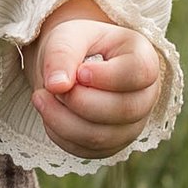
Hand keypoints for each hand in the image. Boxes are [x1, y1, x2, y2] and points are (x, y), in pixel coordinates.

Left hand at [24, 1, 168, 159]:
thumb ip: (62, 54)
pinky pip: (87, 151)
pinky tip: (48, 112)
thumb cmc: (76, 45)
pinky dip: (60, 134)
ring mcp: (132, 125)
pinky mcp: (112, 145)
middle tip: (51, 85)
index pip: (138, 73)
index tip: (79, 72)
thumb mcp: (67, 36)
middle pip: (123, 110)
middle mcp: (146, 96)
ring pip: (102, 137)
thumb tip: (56, 85)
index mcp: (144, 59)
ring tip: (41, 97)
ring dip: (63, 120)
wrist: (70, 66)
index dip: (106, 77)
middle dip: (79, 100)